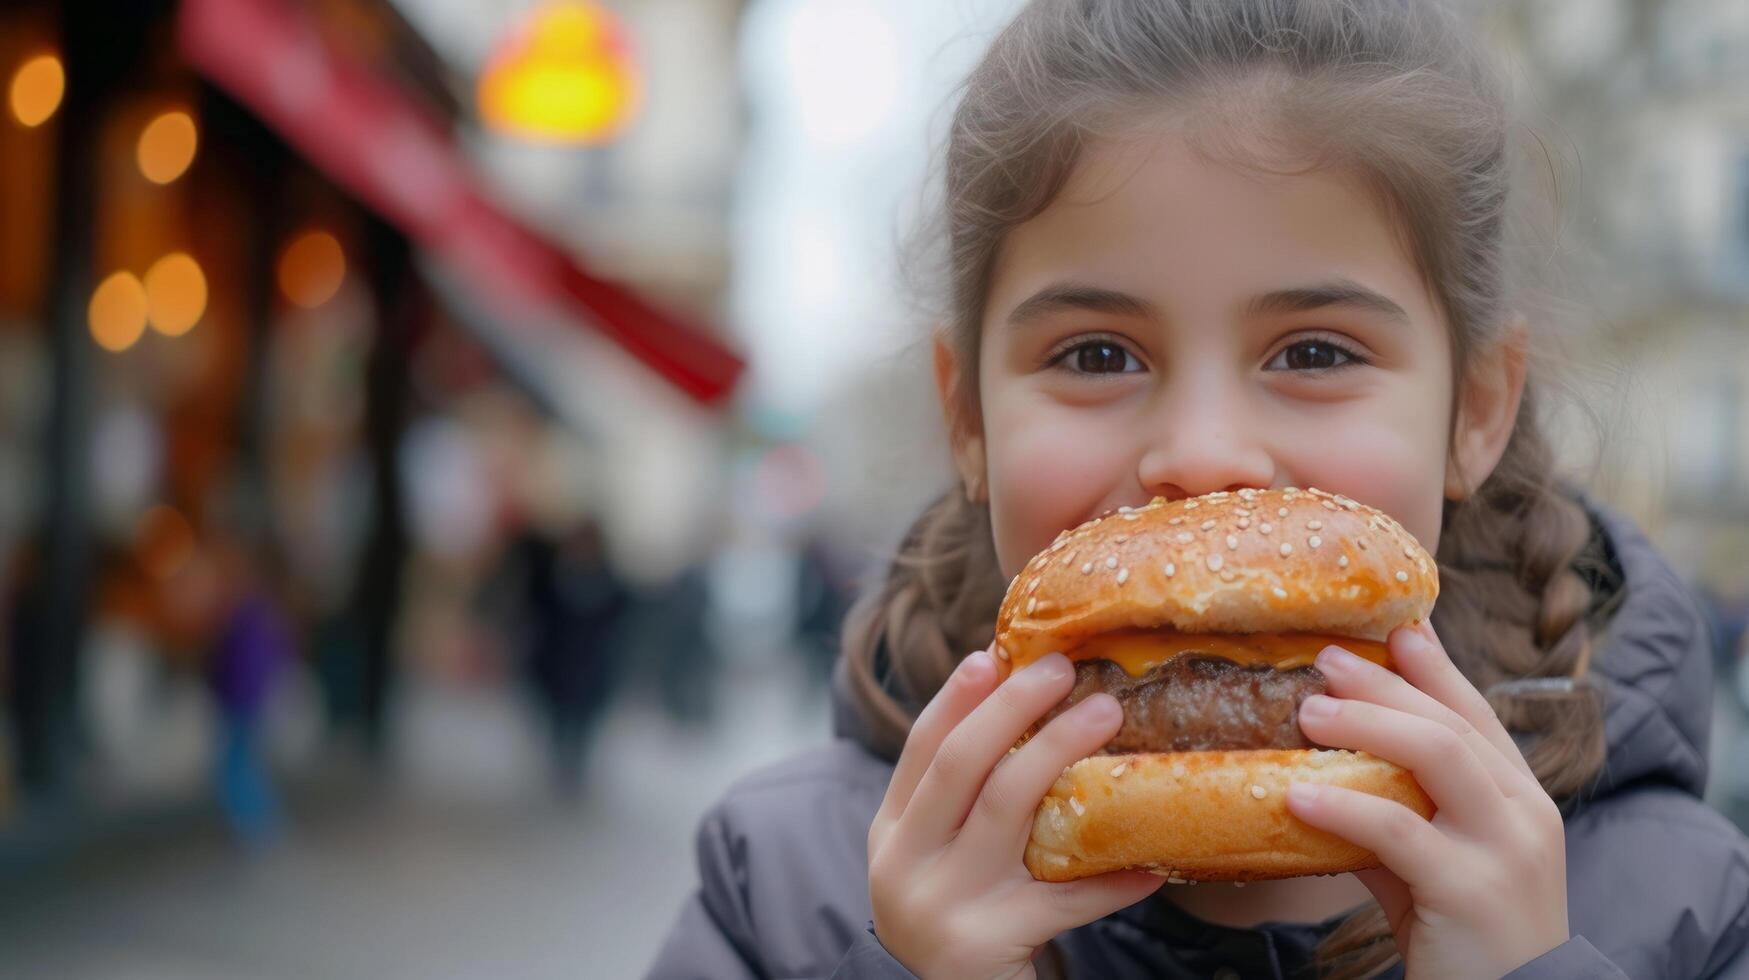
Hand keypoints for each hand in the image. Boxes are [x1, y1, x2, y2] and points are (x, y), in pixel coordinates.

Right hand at [866, 647, 1164, 978]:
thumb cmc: (961, 917)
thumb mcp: (938, 859)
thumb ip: (961, 800)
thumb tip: (1019, 704)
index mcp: (892, 834)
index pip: (921, 748)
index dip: (956, 697)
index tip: (993, 654)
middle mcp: (906, 864)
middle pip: (961, 764)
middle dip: (1012, 708)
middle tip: (1062, 670)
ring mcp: (944, 903)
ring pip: (1007, 809)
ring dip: (1059, 752)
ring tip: (1107, 713)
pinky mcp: (988, 943)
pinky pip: (1064, 898)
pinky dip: (1110, 878)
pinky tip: (1151, 861)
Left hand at [1286, 622, 1569, 978]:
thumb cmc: (1462, 935)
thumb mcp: (1431, 864)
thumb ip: (1394, 815)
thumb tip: (1320, 771)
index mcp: (1519, 799)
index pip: (1476, 714)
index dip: (1435, 668)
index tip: (1395, 627)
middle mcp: (1523, 813)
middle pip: (1450, 723)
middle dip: (1386, 684)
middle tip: (1326, 660)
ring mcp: (1505, 850)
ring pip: (1437, 757)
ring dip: (1365, 725)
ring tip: (1307, 713)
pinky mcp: (1472, 891)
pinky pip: (1398, 832)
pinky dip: (1344, 807)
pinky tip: (1298, 794)